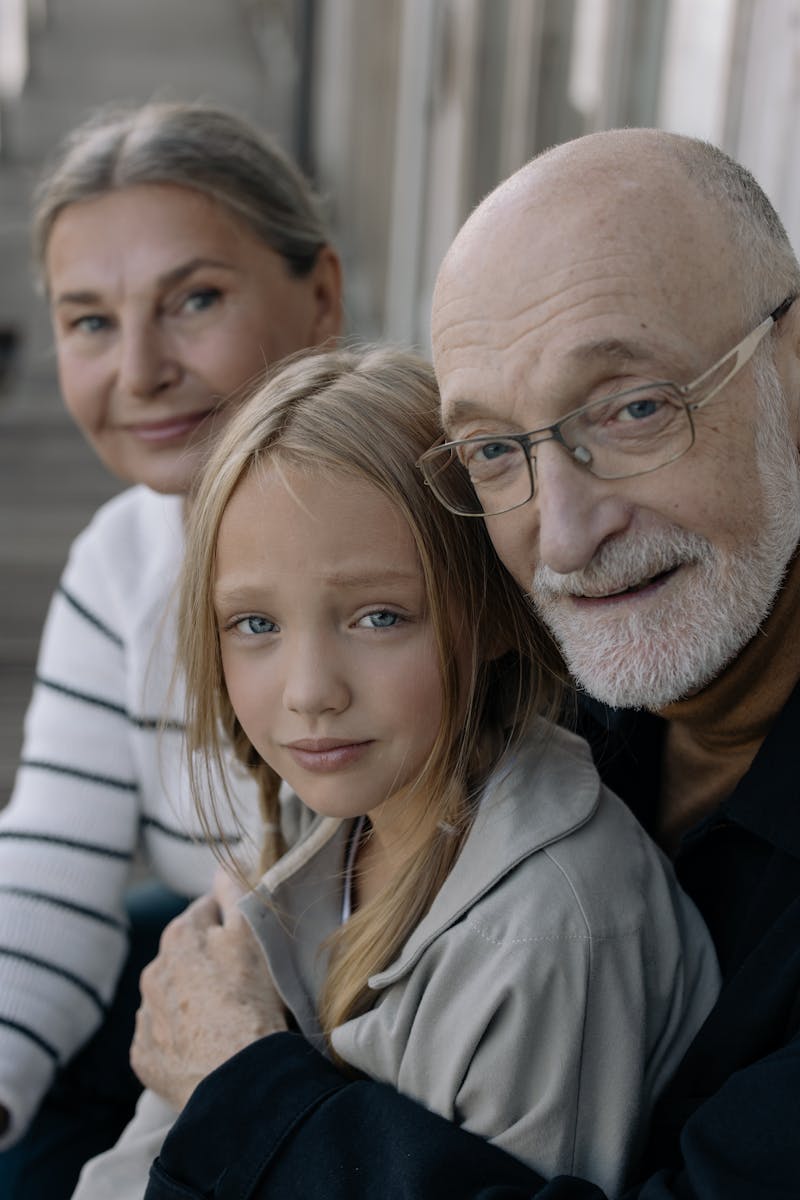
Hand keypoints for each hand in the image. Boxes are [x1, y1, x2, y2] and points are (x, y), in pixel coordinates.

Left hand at [131, 870, 287, 1109]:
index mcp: (179, 936)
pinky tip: (207, 1048)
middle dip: (208, 963)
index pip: (205, 912)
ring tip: (226, 1020)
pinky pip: (163, 1039)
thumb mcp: (252, 933)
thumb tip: (222, 868)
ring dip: (192, 1001)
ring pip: (172, 997)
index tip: (250, 940)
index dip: (230, 923)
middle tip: (244, 983)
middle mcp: (153, 972)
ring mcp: (145, 1017)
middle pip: (185, 956)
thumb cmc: (250, 997)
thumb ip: (235, 893)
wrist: (235, 1075)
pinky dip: (181, 1039)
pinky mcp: (144, 1058)